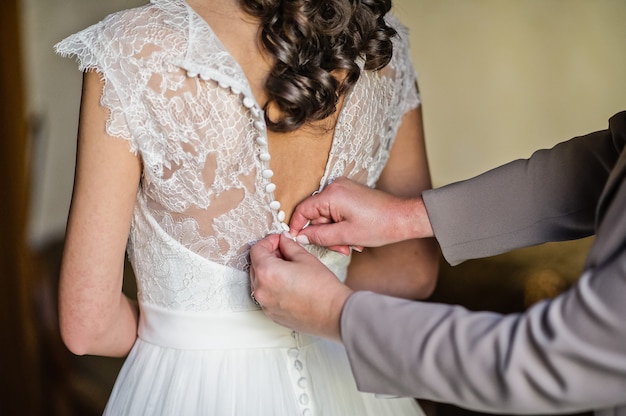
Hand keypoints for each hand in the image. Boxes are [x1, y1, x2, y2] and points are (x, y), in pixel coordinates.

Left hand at [249, 233, 352, 340]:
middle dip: (268, 256)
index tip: (279, 240)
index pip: (257, 250)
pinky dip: (272, 287)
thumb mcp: (305, 258)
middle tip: (285, 251)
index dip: (268, 241)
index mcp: (267, 273)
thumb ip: (289, 246)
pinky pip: (266, 295)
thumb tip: (283, 240)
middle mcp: (261, 290)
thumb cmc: (322, 289)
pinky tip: (289, 284)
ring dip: (269, 272)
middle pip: (256, 265)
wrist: (334, 314)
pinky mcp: (272, 314)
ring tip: (288, 268)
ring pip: (260, 281)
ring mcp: (265, 305)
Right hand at [289, 177, 432, 253]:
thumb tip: (299, 237)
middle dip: (325, 234)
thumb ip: (318, 236)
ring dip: (335, 232)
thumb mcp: (345, 235)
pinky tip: (354, 236)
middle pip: (316, 214)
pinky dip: (342, 225)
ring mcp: (344, 189)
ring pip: (327, 215)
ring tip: (351, 245)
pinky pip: (337, 211)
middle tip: (340, 249)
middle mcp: (336, 187)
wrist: (404, 218)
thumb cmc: (380, 226)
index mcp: (332, 195)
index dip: (297, 227)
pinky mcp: (351, 194)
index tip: (297, 241)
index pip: (303, 210)